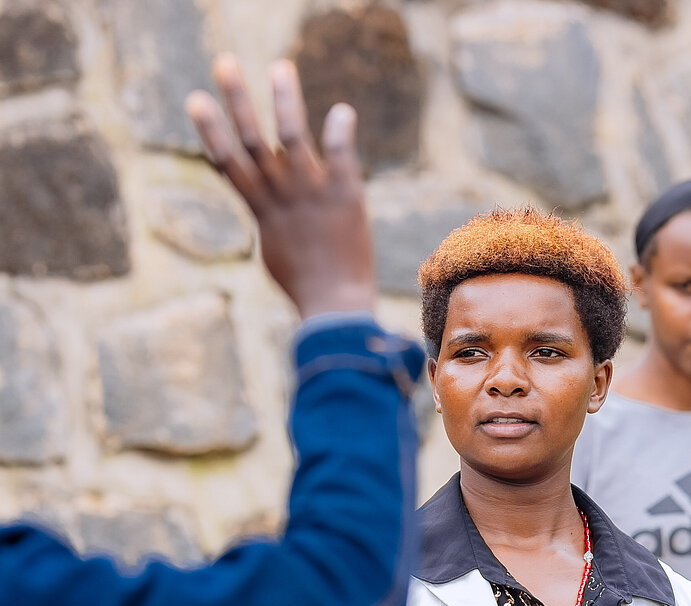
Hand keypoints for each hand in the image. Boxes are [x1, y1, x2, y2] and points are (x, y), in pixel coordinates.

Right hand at [186, 55, 373, 319]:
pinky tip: (342, 111)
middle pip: (252, 142)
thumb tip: (267, 198)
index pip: (229, 164)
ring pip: (292, 139)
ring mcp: (312, 194)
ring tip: (279, 68)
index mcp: (263, 211)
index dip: (211, 131)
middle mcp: (282, 196)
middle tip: (224, 63)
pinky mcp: (345, 196)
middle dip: (236, 102)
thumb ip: (271, 218)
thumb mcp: (277, 251)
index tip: (195, 98)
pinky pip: (340, 156)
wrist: (335, 306)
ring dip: (284, 101)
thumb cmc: (306, 285)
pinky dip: (339, 133)